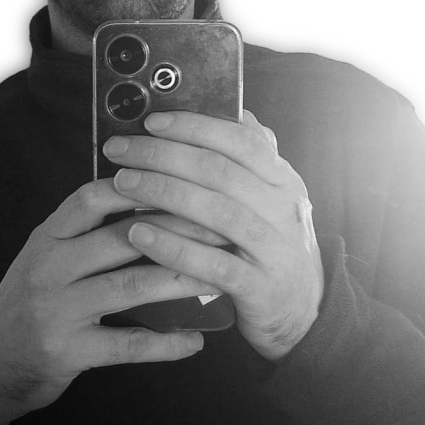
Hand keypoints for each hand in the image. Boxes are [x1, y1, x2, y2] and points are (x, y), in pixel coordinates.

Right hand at [0, 180, 212, 424]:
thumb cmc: (29, 305)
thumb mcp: (46, 259)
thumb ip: (85, 234)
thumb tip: (153, 206)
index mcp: (47, 238)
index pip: (92, 197)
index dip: (139, 186)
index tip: (185, 182)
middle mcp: (48, 267)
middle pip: (121, 238)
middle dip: (178, 231)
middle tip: (224, 228)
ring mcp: (55, 310)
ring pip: (130, 286)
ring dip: (181, 281)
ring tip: (220, 277)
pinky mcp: (64, 352)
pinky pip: (125, 346)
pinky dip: (165, 343)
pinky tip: (196, 341)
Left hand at [103, 110, 323, 360]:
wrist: (304, 311)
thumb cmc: (271, 245)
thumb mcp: (271, 197)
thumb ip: (249, 160)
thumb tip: (225, 113)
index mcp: (283, 179)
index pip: (241, 140)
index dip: (194, 127)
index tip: (152, 121)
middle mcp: (283, 209)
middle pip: (220, 172)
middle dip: (163, 155)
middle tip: (119, 149)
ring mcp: (274, 249)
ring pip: (216, 212)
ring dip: (163, 193)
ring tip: (122, 183)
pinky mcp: (260, 287)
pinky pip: (212, 264)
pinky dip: (173, 247)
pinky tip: (138, 234)